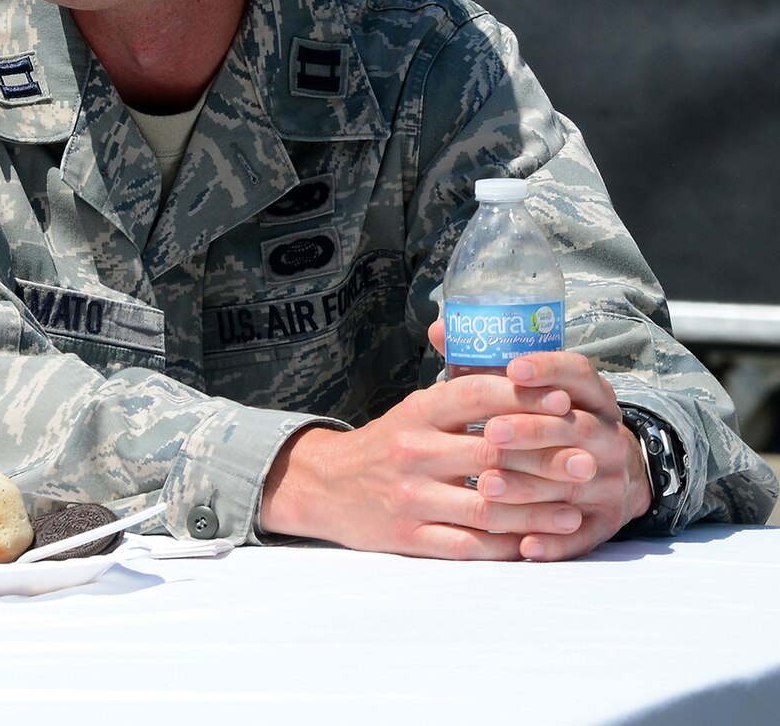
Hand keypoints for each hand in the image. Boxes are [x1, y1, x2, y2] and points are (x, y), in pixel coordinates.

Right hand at [260, 365, 614, 559]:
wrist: (327, 486)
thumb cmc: (389, 444)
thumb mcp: (415, 410)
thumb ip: (463, 393)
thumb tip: (531, 373)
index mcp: (416, 413)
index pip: (474, 395)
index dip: (522, 396)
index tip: (566, 401)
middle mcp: (412, 451)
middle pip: (491, 455)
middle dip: (547, 458)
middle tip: (591, 461)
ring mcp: (410, 497)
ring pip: (487, 507)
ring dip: (538, 510)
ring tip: (577, 508)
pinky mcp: (408, 536)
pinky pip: (469, 546)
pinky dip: (508, 546)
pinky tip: (538, 542)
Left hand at [475, 350, 652, 559]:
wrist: (605, 474)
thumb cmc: (541, 424)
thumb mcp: (524, 392)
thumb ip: (485, 364)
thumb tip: (439, 328)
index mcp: (592, 398)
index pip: (579, 374)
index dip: (549, 369)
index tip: (513, 367)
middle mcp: (608, 436)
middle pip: (576, 428)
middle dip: (532, 429)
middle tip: (491, 432)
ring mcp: (612, 481)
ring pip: (574, 483)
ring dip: (530, 486)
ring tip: (487, 486)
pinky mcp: (606, 523)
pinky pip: (584, 536)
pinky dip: (555, 542)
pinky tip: (523, 547)